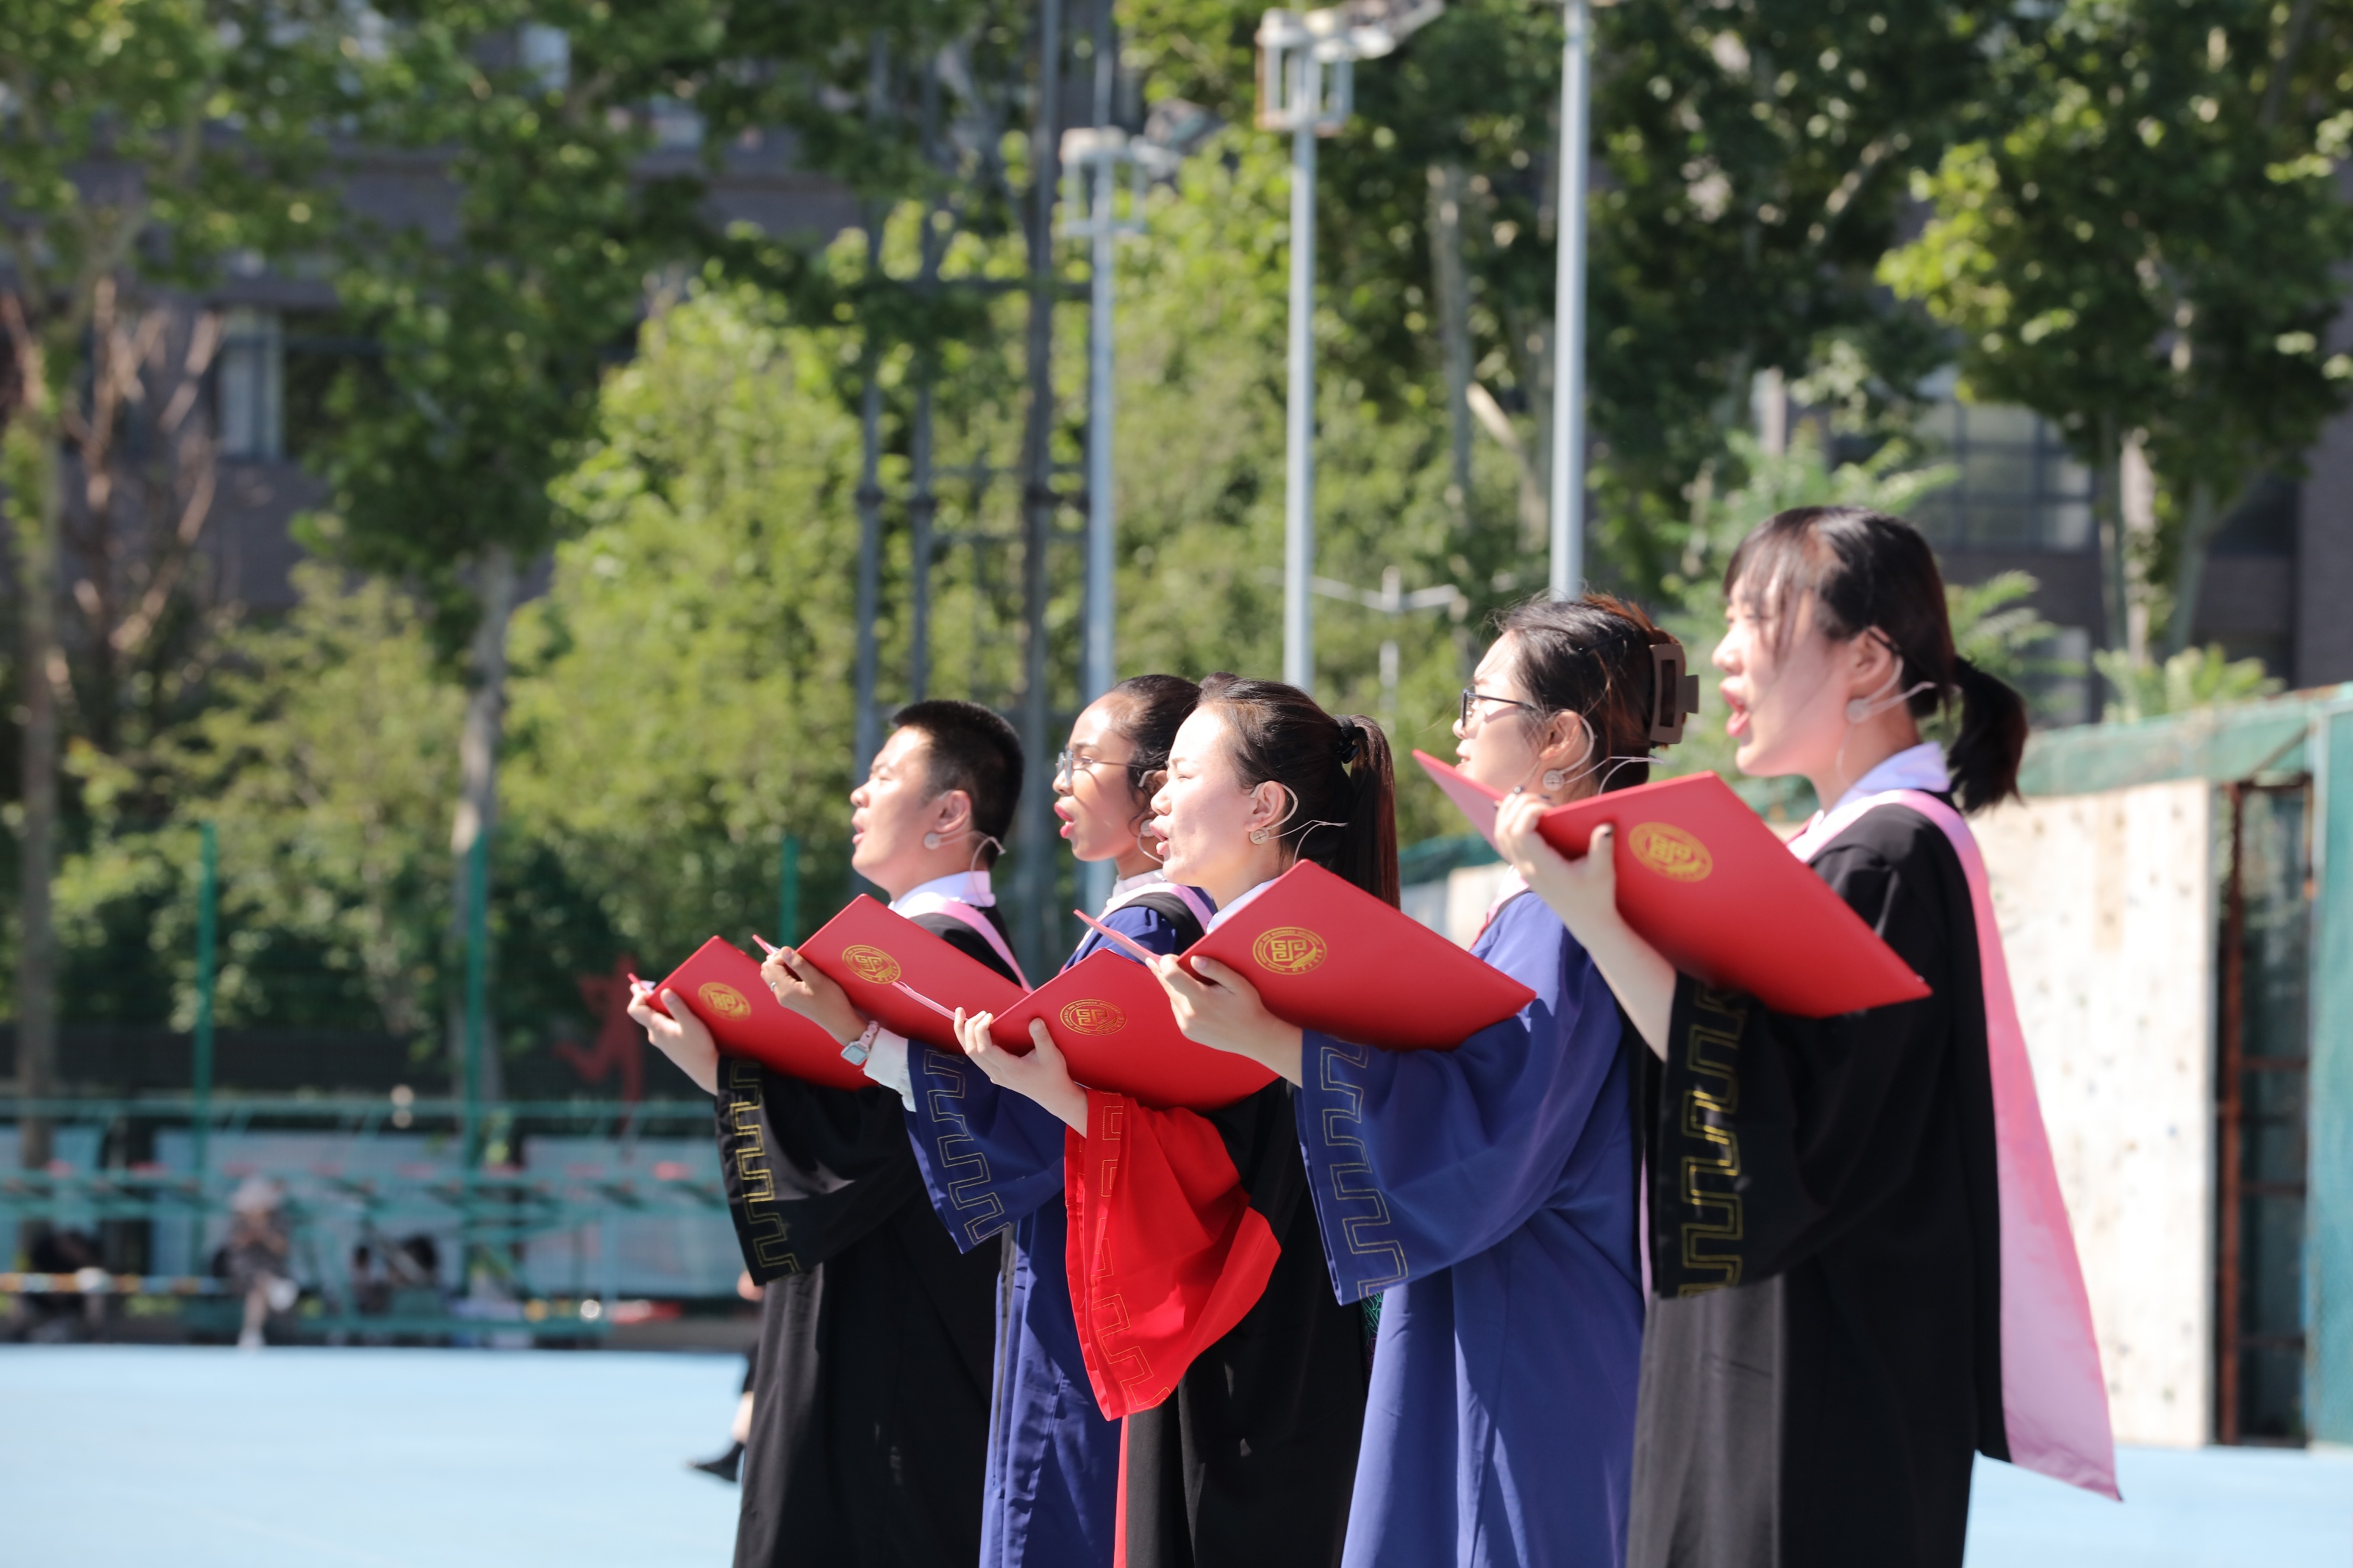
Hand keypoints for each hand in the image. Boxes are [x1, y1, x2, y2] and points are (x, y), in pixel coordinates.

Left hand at [627, 983, 719, 1093]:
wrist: (706, 1070)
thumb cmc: (699, 1046)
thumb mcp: (690, 1024)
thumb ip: (677, 1007)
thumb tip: (665, 991)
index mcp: (656, 1027)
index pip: (635, 1010)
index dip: (637, 996)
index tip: (646, 987)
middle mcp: (655, 1034)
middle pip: (645, 1013)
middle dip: (649, 998)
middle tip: (652, 985)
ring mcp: (662, 1041)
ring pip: (655, 1020)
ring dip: (660, 1007)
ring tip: (673, 998)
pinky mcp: (670, 1045)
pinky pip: (663, 1026)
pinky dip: (667, 1017)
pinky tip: (681, 1016)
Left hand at [760, 944, 867, 1043]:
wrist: (837, 1021)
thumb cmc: (831, 1000)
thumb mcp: (817, 979)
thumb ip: (799, 964)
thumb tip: (784, 949)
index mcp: (785, 990)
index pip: (772, 965)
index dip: (782, 955)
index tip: (798, 954)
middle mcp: (781, 995)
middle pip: (767, 970)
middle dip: (779, 960)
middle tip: (797, 957)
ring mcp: (784, 999)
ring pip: (772, 976)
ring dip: (782, 967)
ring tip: (799, 965)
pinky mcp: (789, 1000)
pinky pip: (780, 983)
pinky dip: (785, 974)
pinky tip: (800, 974)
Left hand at [954, 1009, 1088, 1134]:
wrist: (1053, 1095)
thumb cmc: (1053, 1074)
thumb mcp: (1052, 1055)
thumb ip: (1042, 1038)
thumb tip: (1035, 1020)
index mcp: (1010, 1069)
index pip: (985, 1049)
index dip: (981, 1031)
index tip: (990, 1016)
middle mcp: (998, 1073)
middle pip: (971, 1051)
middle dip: (968, 1028)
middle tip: (980, 1012)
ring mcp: (995, 1075)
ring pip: (971, 1055)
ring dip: (965, 1034)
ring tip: (963, 1016)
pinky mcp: (995, 1074)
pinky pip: (977, 1057)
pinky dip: (970, 1042)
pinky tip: (973, 1030)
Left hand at [1151, 955, 1303, 1084]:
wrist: (1253, 1038)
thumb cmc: (1248, 1007)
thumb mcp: (1238, 983)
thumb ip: (1216, 969)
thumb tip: (1194, 959)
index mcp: (1200, 998)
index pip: (1171, 976)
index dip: (1166, 963)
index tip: (1170, 957)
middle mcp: (1188, 1013)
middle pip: (1168, 987)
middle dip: (1166, 973)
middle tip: (1164, 961)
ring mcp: (1186, 1025)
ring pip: (1173, 999)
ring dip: (1177, 989)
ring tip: (1190, 983)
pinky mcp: (1188, 1032)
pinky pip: (1178, 1011)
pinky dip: (1182, 1002)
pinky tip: (1195, 1000)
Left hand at [1496, 792, 1620, 943]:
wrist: (1587, 921)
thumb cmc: (1596, 897)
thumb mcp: (1603, 872)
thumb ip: (1602, 848)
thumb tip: (1606, 825)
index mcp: (1542, 867)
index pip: (1519, 833)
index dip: (1529, 812)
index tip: (1552, 808)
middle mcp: (1526, 867)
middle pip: (1505, 829)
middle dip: (1519, 806)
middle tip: (1545, 801)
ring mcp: (1522, 868)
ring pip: (1500, 835)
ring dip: (1509, 812)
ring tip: (1532, 801)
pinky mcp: (1524, 868)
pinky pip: (1504, 842)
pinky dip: (1507, 823)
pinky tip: (1522, 814)